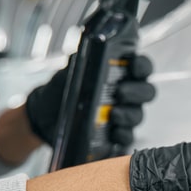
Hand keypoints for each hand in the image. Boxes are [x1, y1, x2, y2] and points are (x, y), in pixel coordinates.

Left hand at [25, 55, 155, 147]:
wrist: (44, 116)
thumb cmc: (61, 90)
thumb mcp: (68, 72)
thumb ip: (80, 61)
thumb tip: (84, 52)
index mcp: (121, 73)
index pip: (142, 67)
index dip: (142, 66)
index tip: (134, 65)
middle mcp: (127, 94)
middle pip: (146, 92)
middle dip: (136, 92)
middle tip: (120, 92)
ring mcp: (123, 115)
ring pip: (138, 115)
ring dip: (128, 114)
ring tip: (113, 114)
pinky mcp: (116, 135)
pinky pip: (127, 137)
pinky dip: (122, 135)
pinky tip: (114, 133)